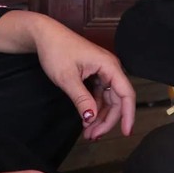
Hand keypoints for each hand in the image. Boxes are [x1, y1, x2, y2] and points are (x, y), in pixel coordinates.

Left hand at [29, 17, 135, 140]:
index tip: (126, 133)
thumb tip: (91, 118)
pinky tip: (86, 120)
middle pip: (117, 100)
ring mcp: (103, 72)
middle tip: (93, 136)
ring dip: (100, 117)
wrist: (45, 36)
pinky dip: (94, 108)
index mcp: (110, 66)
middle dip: (107, 120)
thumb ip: (81, 98)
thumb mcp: (67, 78)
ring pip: (108, 100)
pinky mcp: (95, 75)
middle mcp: (111, 69)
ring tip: (88, 133)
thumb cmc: (57, 50)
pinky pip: (100, 95)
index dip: (128, 114)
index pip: (126, 94)